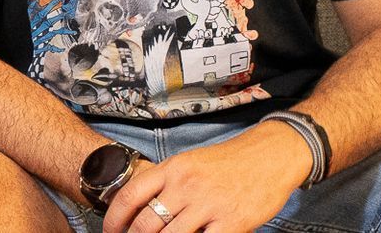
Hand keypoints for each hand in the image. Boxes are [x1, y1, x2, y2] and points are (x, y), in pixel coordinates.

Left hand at [102, 122, 311, 232]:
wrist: (270, 155)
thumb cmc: (227, 162)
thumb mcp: (189, 163)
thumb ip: (165, 183)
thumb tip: (140, 207)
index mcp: (171, 168)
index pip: (129, 196)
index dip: (114, 220)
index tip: (110, 232)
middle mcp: (185, 185)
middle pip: (146, 223)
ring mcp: (208, 204)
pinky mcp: (232, 222)